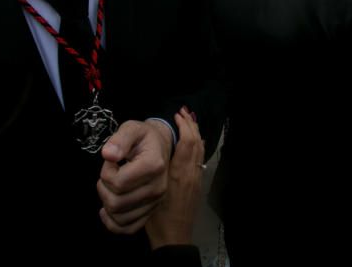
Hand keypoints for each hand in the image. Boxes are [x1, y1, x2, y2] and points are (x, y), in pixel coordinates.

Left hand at [98, 119, 172, 233]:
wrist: (160, 147)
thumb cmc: (144, 138)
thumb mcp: (132, 128)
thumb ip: (120, 139)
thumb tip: (108, 155)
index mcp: (154, 166)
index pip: (119, 183)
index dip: (106, 172)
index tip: (111, 161)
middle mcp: (158, 188)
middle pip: (117, 202)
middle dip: (104, 188)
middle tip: (108, 174)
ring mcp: (156, 202)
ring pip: (120, 217)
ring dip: (107, 203)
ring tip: (111, 187)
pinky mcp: (151, 211)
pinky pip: (128, 228)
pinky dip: (113, 223)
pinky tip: (107, 211)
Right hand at [146, 107, 205, 247]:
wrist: (174, 238)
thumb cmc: (158, 219)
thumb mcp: (151, 194)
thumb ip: (153, 175)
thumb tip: (151, 155)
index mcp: (179, 173)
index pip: (187, 142)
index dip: (183, 126)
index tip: (176, 116)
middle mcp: (191, 174)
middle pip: (197, 143)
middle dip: (191, 126)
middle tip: (183, 113)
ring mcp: (196, 180)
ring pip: (200, 151)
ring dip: (195, 135)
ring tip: (188, 123)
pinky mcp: (197, 186)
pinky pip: (199, 159)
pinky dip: (196, 147)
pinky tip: (191, 145)